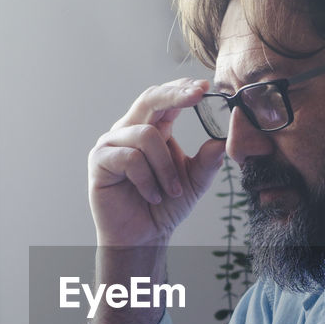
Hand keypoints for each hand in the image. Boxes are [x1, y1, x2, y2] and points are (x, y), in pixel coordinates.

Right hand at [88, 79, 227, 246]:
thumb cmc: (165, 206)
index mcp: (153, 128)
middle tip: (199, 95)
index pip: (166, 99)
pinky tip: (152, 196)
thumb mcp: (195, 182)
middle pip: (150, 98)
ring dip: (165, 167)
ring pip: (146, 134)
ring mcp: (112, 144)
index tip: (206, 86)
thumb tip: (224, 140)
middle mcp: (130, 130)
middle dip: (175, 95)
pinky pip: (129, 158)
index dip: (183, 89)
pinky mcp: (99, 161)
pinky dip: (147, 179)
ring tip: (171, 191)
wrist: (143, 237)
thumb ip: (208, 160)